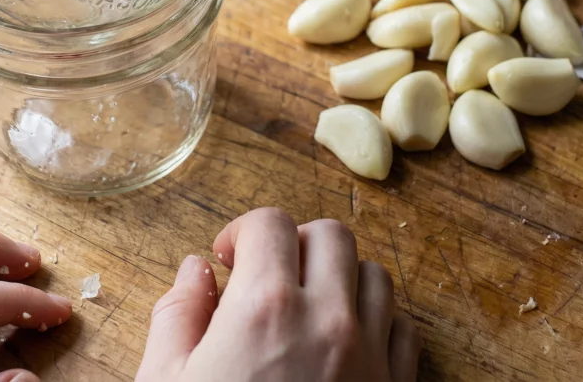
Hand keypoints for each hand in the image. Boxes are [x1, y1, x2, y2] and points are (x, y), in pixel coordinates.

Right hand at [136, 208, 419, 381]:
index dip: (242, 232)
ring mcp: (372, 358)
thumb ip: (177, 318)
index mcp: (266, 307)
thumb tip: (194, 273)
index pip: (269, 223)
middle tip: (266, 277)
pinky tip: (344, 347)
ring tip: (307, 311)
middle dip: (295, 244)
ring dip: (341, 279)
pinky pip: (404, 331)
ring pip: (376, 277)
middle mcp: (329, 321)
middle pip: (332, 236)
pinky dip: (378, 323)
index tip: (227, 261)